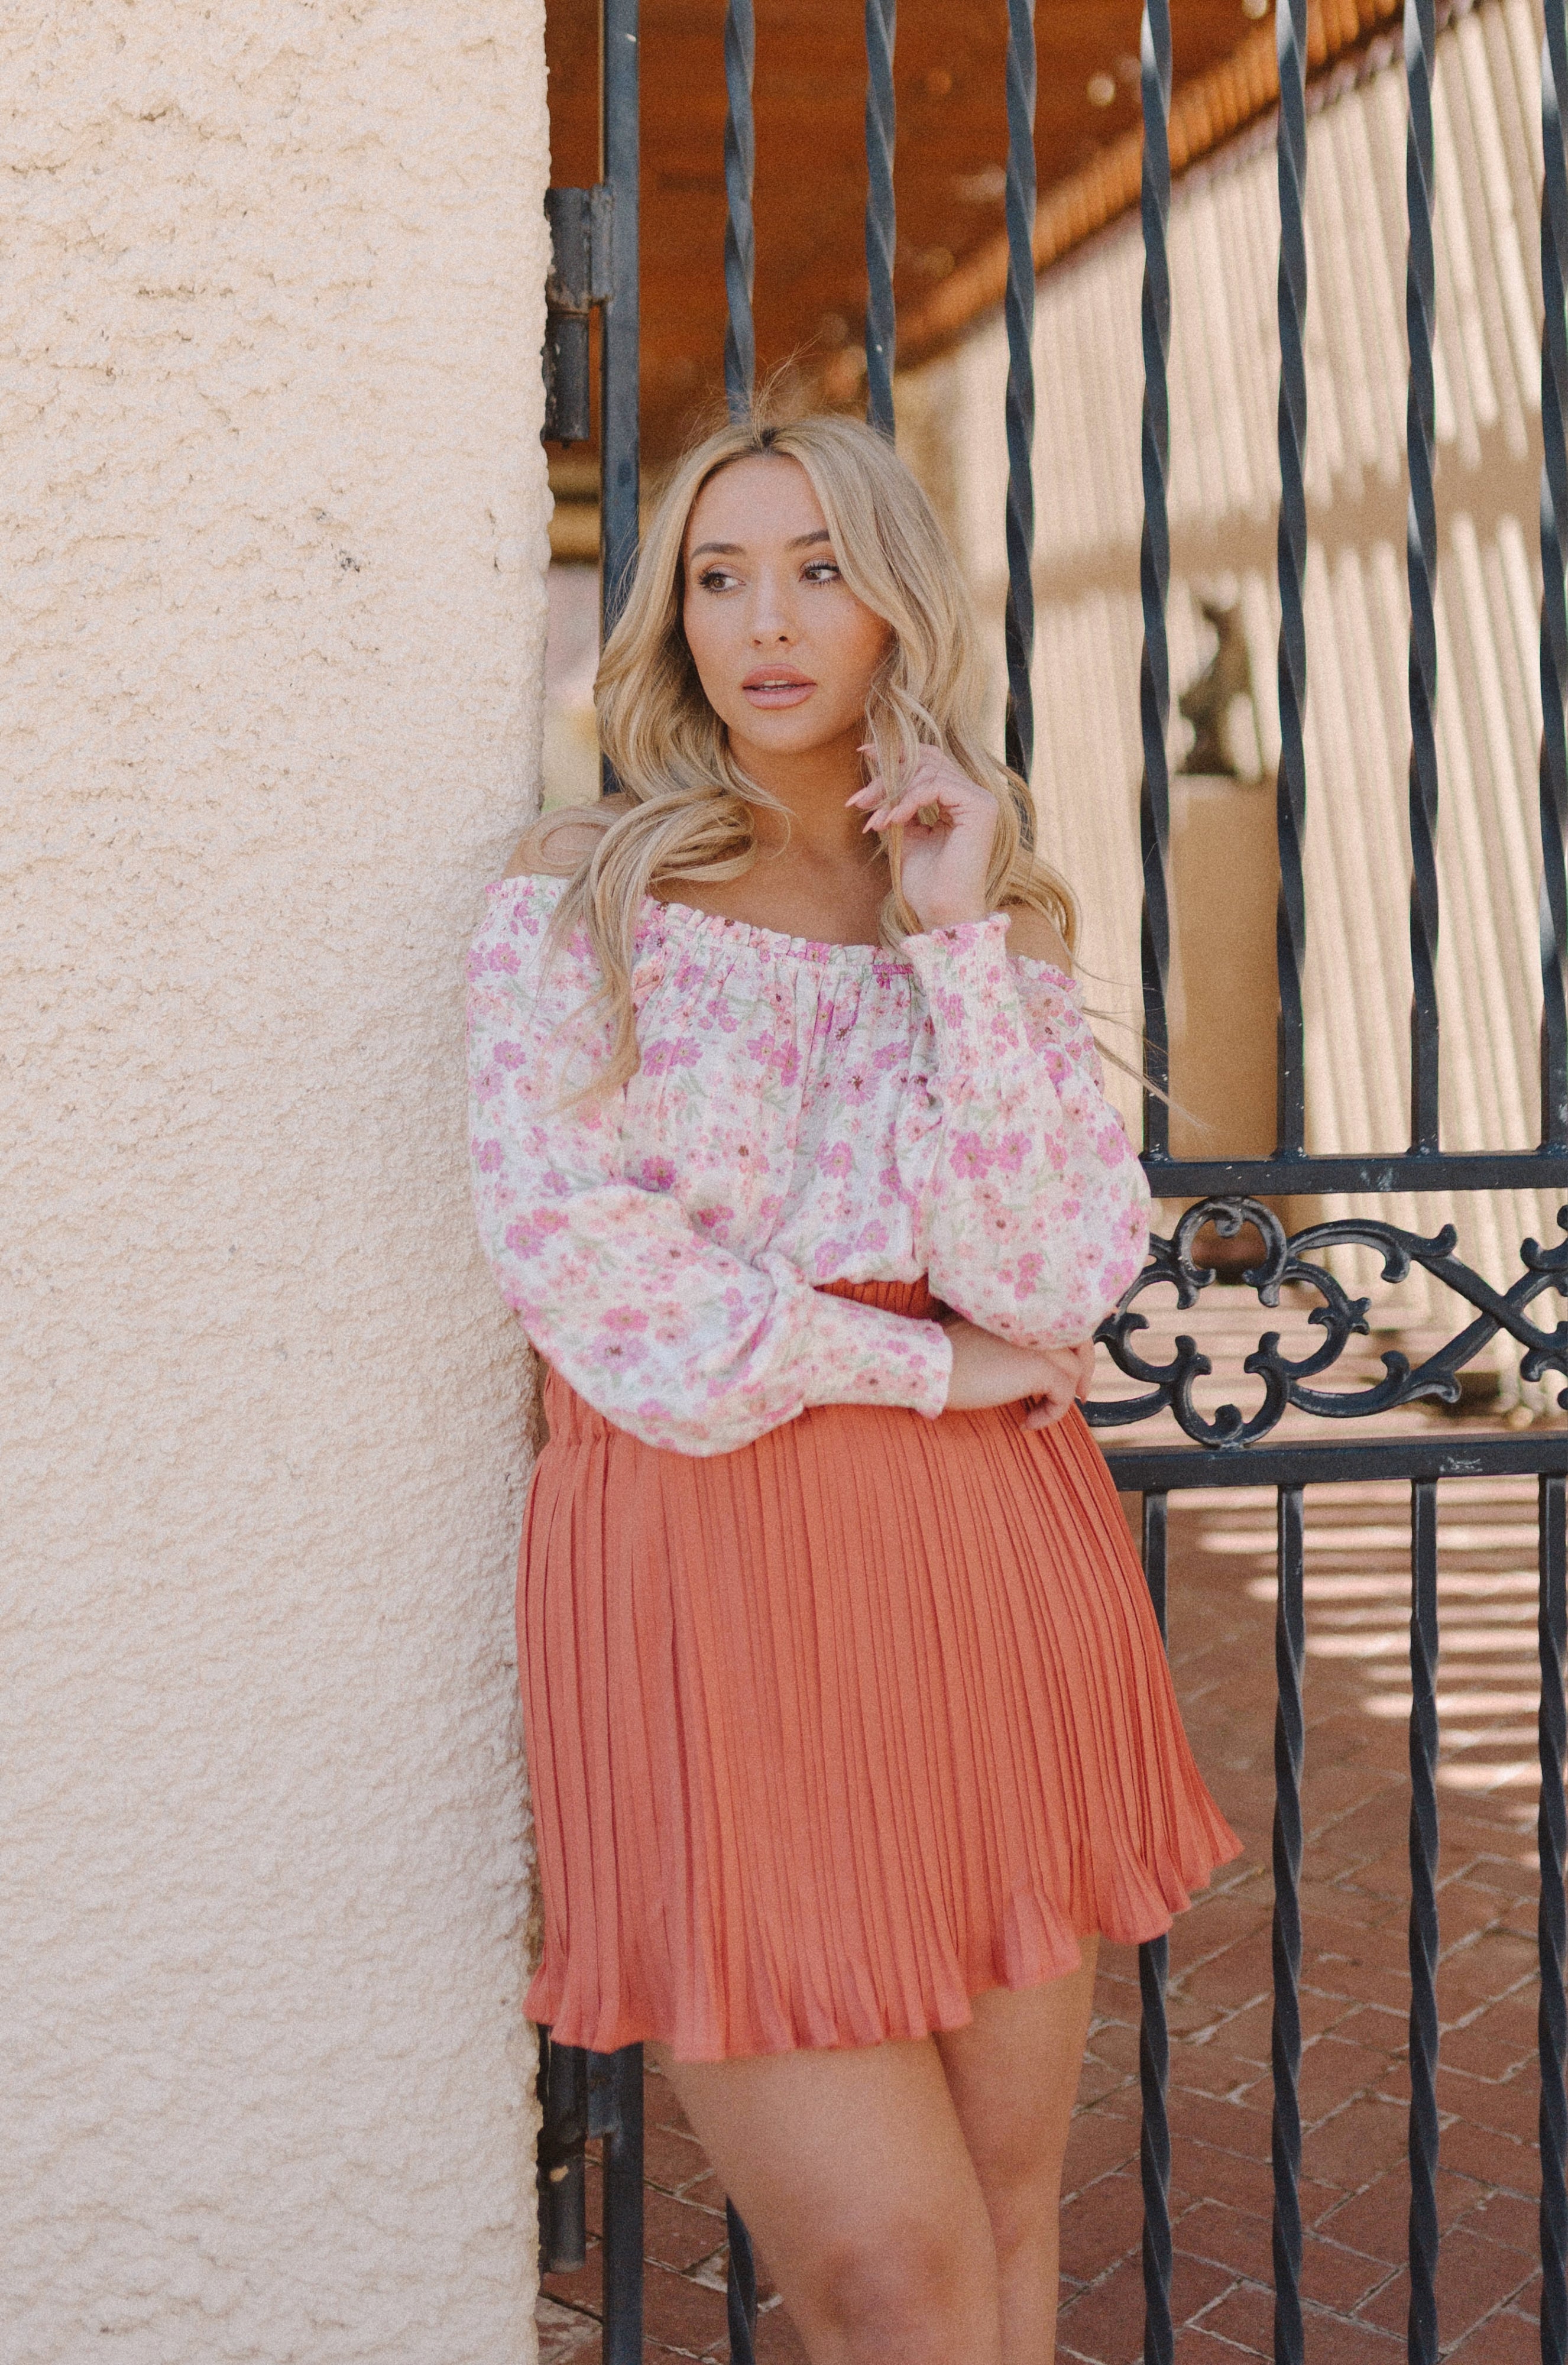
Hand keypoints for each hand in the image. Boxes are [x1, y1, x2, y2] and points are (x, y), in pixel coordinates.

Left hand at [845, 746, 998, 932]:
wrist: (941, 913)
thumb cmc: (926, 884)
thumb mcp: (906, 835)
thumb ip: (899, 805)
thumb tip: (879, 776)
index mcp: (960, 800)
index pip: (929, 760)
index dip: (897, 753)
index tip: (863, 753)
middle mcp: (974, 795)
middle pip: (925, 761)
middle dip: (886, 778)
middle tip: (859, 802)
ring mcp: (980, 800)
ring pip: (928, 771)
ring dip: (892, 793)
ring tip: (875, 822)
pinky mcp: (980, 808)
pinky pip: (936, 786)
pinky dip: (908, 801)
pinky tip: (892, 821)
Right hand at [940, 1319, 1095, 1430]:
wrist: (933, 1367)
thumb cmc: (944, 1354)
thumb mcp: (980, 1332)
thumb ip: (1007, 1336)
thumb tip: (1024, 1358)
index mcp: (1024, 1309)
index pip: (1063, 1320)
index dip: (1072, 1344)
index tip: (1072, 1366)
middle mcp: (1036, 1321)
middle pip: (1081, 1339)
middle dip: (1084, 1369)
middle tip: (1080, 1394)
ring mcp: (1040, 1343)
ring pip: (1075, 1369)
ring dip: (1064, 1396)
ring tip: (1040, 1412)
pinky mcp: (1039, 1368)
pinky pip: (1064, 1395)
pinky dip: (1051, 1414)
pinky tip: (1026, 1422)